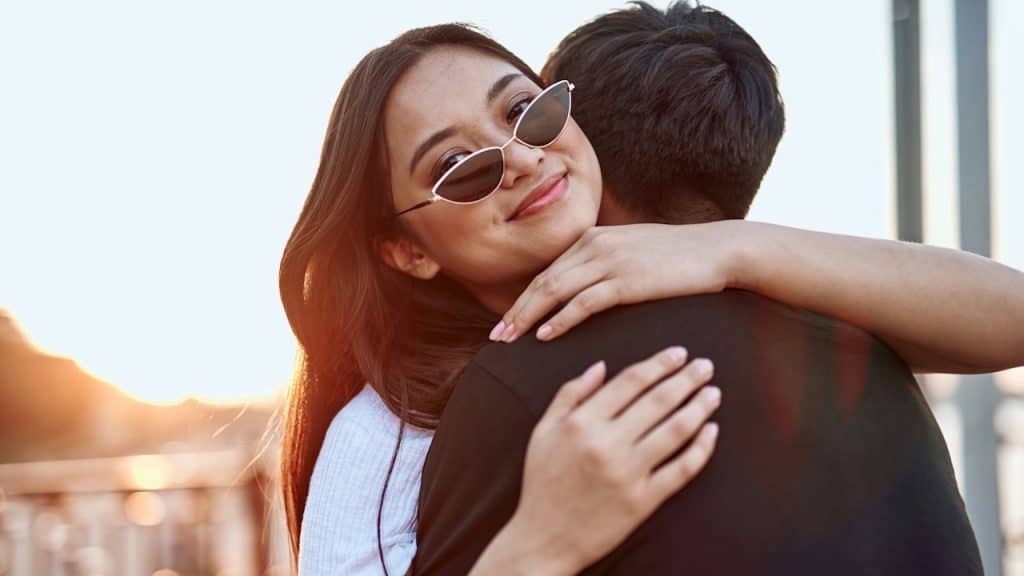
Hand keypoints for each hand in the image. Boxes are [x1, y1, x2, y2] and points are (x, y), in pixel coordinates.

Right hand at [487, 347, 720, 574]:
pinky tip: (711, 432)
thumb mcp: (543, 432)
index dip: (658, 364)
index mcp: (582, 423)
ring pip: (675, 431)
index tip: (679, 353)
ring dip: (699, 408)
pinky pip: (681, 470)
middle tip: (706, 366)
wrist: (544, 539)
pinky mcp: (643, 501)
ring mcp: (628, 473)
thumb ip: (569, 395)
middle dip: (686, 379)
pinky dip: (701, 449)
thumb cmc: (542, 483)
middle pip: (658, 401)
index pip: (630, 382)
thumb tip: (600, 366)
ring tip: (713, 393)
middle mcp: (606, 444)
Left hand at [490, 222, 744, 342]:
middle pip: (543, 281)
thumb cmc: (678, 257)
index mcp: (593, 239)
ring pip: (556, 290)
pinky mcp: (628, 280)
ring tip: (510, 339)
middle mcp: (595, 246)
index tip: (506, 322)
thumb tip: (585, 287)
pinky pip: (585, 302)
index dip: (523, 299)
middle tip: (497, 336)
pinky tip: (546, 335)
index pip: (548, 272)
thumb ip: (605, 264)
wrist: (716, 249)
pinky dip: (561, 318)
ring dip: (529, 317)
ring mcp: (610, 261)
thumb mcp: (632, 252)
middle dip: (517, 310)